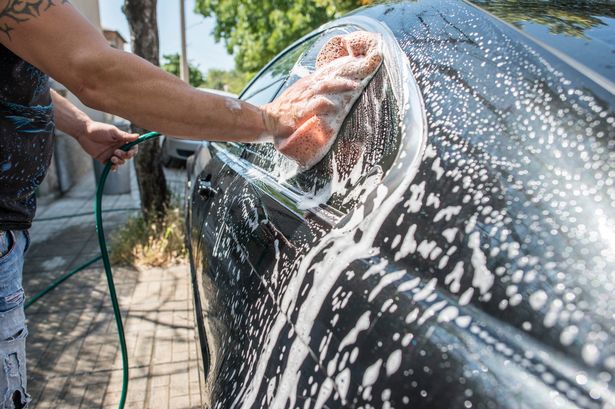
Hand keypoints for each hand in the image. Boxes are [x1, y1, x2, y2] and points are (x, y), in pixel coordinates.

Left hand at [77, 121, 138, 169]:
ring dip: (119, 161)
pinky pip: (112, 166)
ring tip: (112, 157)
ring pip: (121, 162)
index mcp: (122, 140)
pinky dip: (113, 167)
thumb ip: (125, 136)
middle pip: (127, 156)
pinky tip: (112, 166)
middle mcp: (118, 147)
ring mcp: (112, 154)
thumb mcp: (113, 132)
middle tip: (116, 152)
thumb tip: (138, 136)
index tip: (130, 152)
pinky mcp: (104, 159)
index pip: (132, 148)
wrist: (84, 132)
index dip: (133, 151)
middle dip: (124, 156)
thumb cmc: (99, 129)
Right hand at [262, 31, 381, 166]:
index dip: (344, 67)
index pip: (328, 71)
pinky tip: (334, 105)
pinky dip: (324, 104)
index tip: (360, 64)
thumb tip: (332, 92)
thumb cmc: (285, 110)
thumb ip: (314, 92)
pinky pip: (314, 105)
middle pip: (330, 76)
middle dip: (347, 74)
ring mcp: (303, 98)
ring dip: (340, 85)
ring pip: (324, 87)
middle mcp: (307, 88)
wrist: (267, 119)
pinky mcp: (299, 111)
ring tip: (355, 86)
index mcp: (308, 84)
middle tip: (364, 72)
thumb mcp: (300, 96)